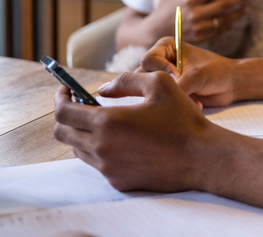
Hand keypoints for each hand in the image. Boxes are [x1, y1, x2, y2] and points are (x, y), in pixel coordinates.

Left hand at [53, 71, 214, 191]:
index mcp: (109, 122)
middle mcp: (102, 148)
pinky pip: (98, 164)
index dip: (60, 98)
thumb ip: (127, 80)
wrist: (202, 157)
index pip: (63, 112)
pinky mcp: (118, 181)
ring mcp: (109, 168)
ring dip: (84, 133)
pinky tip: (123, 140)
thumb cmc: (183, 119)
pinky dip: (101, 149)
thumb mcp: (159, 83)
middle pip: (63, 133)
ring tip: (105, 121)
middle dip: (67, 116)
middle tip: (81, 104)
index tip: (66, 90)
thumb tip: (102, 89)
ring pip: (79, 149)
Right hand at [138, 37, 238, 107]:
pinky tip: (196, 104)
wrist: (232, 84)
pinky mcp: (168, 91)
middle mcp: (161, 61)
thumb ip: (176, 86)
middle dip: (164, 88)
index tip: (179, 76)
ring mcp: (163, 77)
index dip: (161, 71)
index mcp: (165, 47)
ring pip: (151, 91)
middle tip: (183, 92)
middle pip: (144, 77)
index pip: (147, 60)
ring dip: (171, 98)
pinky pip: (161, 101)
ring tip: (192, 99)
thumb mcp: (195, 77)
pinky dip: (176, 105)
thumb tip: (158, 98)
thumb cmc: (217, 72)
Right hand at [153, 0, 252, 43]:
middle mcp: (195, 14)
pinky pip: (219, 30)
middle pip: (223, 5)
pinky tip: (236, 20)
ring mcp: (199, 27)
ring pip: (224, 19)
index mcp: (189, 0)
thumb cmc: (162, 9)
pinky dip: (228, 25)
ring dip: (238, 13)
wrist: (154, 33)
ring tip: (248, 7)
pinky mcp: (200, 37)